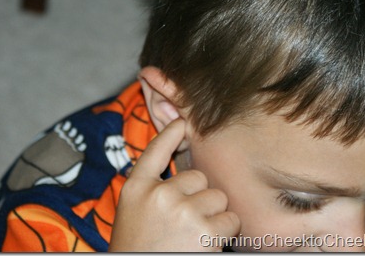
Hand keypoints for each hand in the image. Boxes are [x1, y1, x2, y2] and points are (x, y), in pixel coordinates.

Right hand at [108, 119, 240, 251]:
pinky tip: (205, 245)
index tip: (182, 122)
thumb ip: (152, 189)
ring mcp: (181, 210)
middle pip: (199, 178)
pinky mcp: (205, 229)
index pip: (154, 151)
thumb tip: (181, 166)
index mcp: (135, 189)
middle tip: (184, 224)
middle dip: (199, 197)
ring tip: (194, 236)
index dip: (170, 134)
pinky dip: (225, 233)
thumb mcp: (134, 214)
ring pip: (218, 196)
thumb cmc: (139, 248)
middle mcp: (158, 194)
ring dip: (214, 215)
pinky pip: (231, 218)